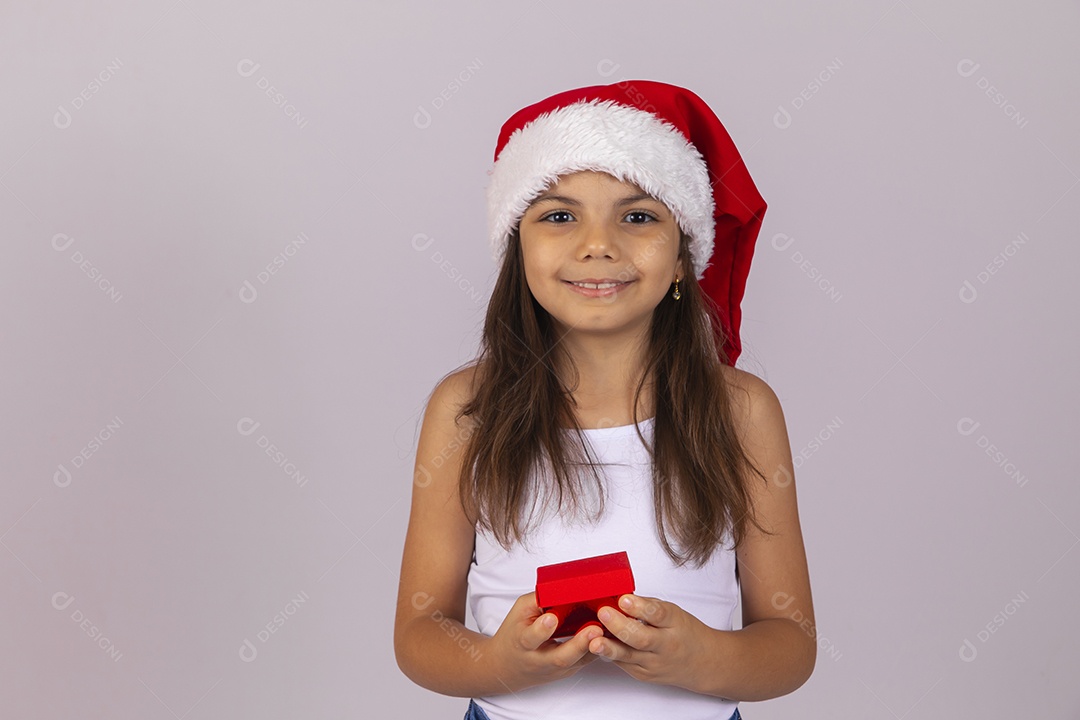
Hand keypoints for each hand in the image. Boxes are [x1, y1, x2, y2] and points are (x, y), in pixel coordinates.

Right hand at [488, 591, 604, 692]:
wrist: (509, 667)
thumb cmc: (514, 636)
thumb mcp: (519, 613)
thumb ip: (537, 601)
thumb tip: (560, 587)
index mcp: (523, 643)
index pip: (531, 638)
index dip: (542, 629)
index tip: (552, 618)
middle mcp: (540, 660)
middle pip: (561, 657)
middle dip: (579, 643)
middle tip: (594, 629)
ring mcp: (557, 669)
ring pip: (578, 662)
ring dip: (594, 647)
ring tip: (607, 631)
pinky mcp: (569, 671)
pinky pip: (586, 660)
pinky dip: (598, 648)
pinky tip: (609, 636)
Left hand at [589, 593, 715, 689]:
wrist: (702, 663)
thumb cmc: (684, 632)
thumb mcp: (673, 613)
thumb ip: (648, 606)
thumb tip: (621, 597)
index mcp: (675, 623)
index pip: (658, 615)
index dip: (640, 607)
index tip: (624, 600)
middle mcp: (666, 645)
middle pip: (641, 638)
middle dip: (619, 626)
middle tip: (603, 613)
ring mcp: (655, 663)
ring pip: (629, 656)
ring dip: (609, 647)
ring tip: (594, 640)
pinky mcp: (644, 675)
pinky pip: (624, 664)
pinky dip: (610, 654)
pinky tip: (598, 646)